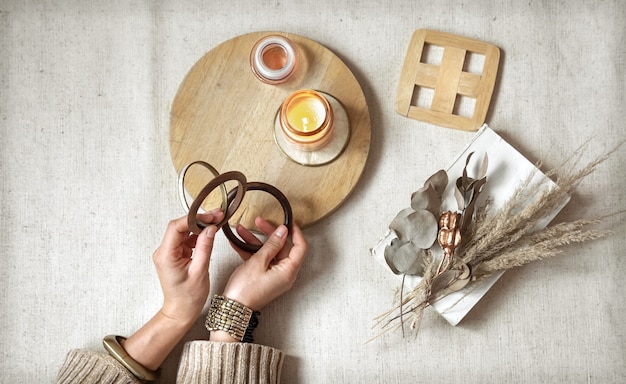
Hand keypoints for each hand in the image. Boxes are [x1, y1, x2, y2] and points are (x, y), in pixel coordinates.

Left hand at [123, 211, 222, 370]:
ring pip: (185, 231)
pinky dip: (199, 236)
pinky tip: (210, 234)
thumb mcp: (200, 271)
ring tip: (217, 223)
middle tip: (218, 216)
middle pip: (180, 226)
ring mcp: (170, 252)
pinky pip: (187, 239)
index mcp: (166, 255)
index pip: (176, 227)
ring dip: (201, 227)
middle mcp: (164, 252)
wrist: (181, 312)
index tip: (211, 216)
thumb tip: (210, 228)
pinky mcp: (176, 254)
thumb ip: (205, 247)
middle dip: (200, 219)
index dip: (195, 218)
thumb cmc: (188, 298)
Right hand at [222, 217, 306, 310]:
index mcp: (289, 271)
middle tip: (259, 222)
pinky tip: (238, 242)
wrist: (233, 309)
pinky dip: (251, 251)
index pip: (300, 247)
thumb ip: (272, 244)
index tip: (287, 221)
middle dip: (268, 233)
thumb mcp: (258, 261)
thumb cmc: (245, 289)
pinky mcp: (265, 277)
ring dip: (255, 241)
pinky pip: (261, 260)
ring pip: (269, 252)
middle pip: (282, 247)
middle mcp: (285, 274)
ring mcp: (275, 276)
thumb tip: (283, 231)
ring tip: (241, 229)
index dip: (295, 232)